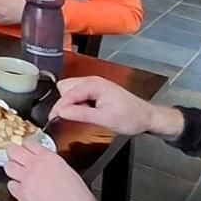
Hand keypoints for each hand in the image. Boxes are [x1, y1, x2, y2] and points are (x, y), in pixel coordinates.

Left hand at [4, 140, 124, 200]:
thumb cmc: (79, 200)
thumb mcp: (69, 172)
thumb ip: (53, 163)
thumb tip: (45, 162)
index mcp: (49, 158)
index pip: (29, 143)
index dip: (27, 146)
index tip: (26, 149)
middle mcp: (35, 167)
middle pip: (13, 151)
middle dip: (14, 153)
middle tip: (17, 157)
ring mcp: (26, 181)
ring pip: (8, 167)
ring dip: (12, 169)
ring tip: (18, 173)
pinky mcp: (22, 196)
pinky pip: (10, 186)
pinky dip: (15, 187)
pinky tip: (22, 189)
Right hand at [49, 76, 185, 138]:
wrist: (147, 117)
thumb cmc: (131, 117)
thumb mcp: (105, 119)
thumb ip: (81, 114)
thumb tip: (62, 112)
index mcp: (95, 84)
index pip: (68, 93)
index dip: (59, 107)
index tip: (52, 118)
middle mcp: (93, 81)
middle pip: (65, 88)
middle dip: (65, 103)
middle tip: (71, 117)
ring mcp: (94, 84)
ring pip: (70, 90)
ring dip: (70, 103)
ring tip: (82, 114)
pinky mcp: (95, 90)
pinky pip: (77, 94)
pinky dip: (76, 103)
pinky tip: (86, 112)